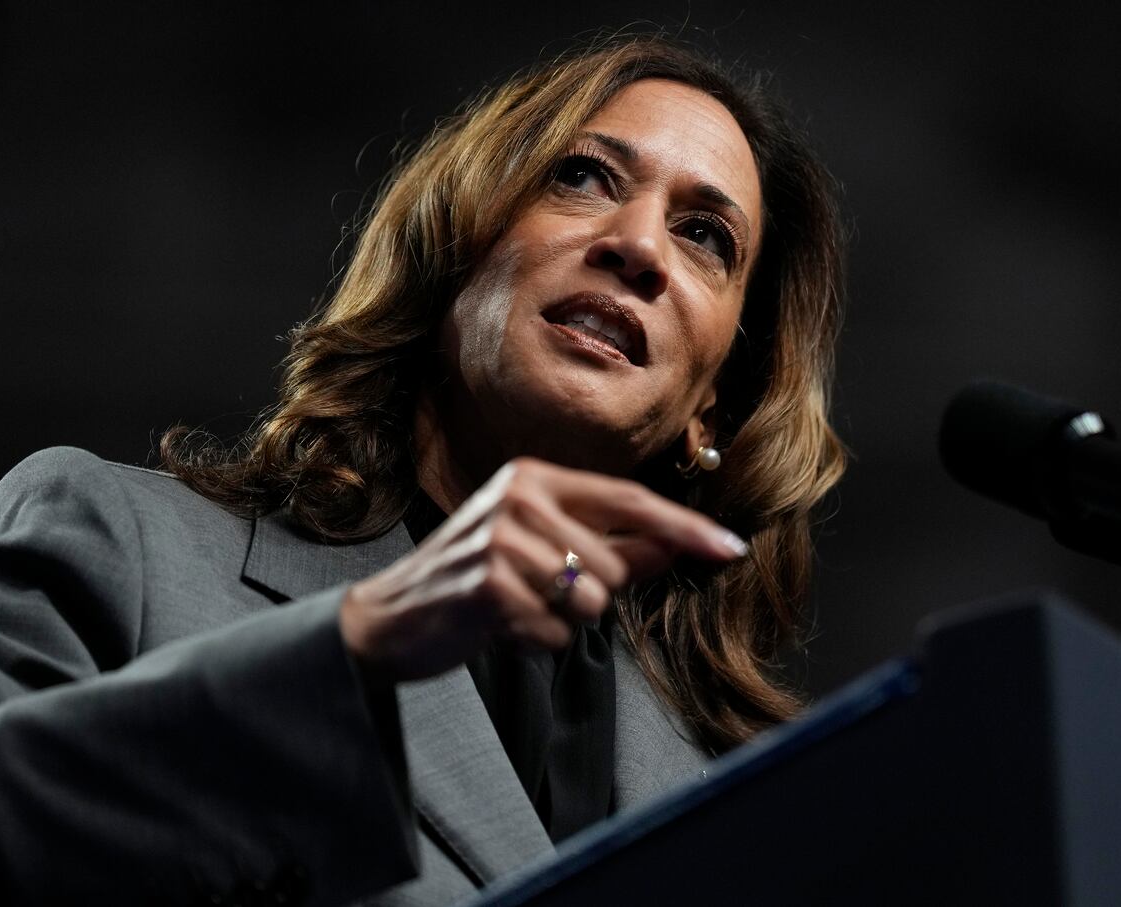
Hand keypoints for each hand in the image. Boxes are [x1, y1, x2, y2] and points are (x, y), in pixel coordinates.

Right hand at [338, 457, 749, 683]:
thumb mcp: (541, 552)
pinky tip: (497, 628)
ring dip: (561, 622)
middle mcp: (518, 496)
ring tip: (514, 610)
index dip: (685, 529)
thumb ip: (610, 547)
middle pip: (613, 567)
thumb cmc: (473, 582)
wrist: (388, 620)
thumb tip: (673, 545)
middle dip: (589, 597)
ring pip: (590, 602)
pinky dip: (534, 643)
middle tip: (535, 595)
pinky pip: (555, 633)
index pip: (630, 501)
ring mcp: (500, 538)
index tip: (732, 549)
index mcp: (534, 478)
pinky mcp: (488, 584)